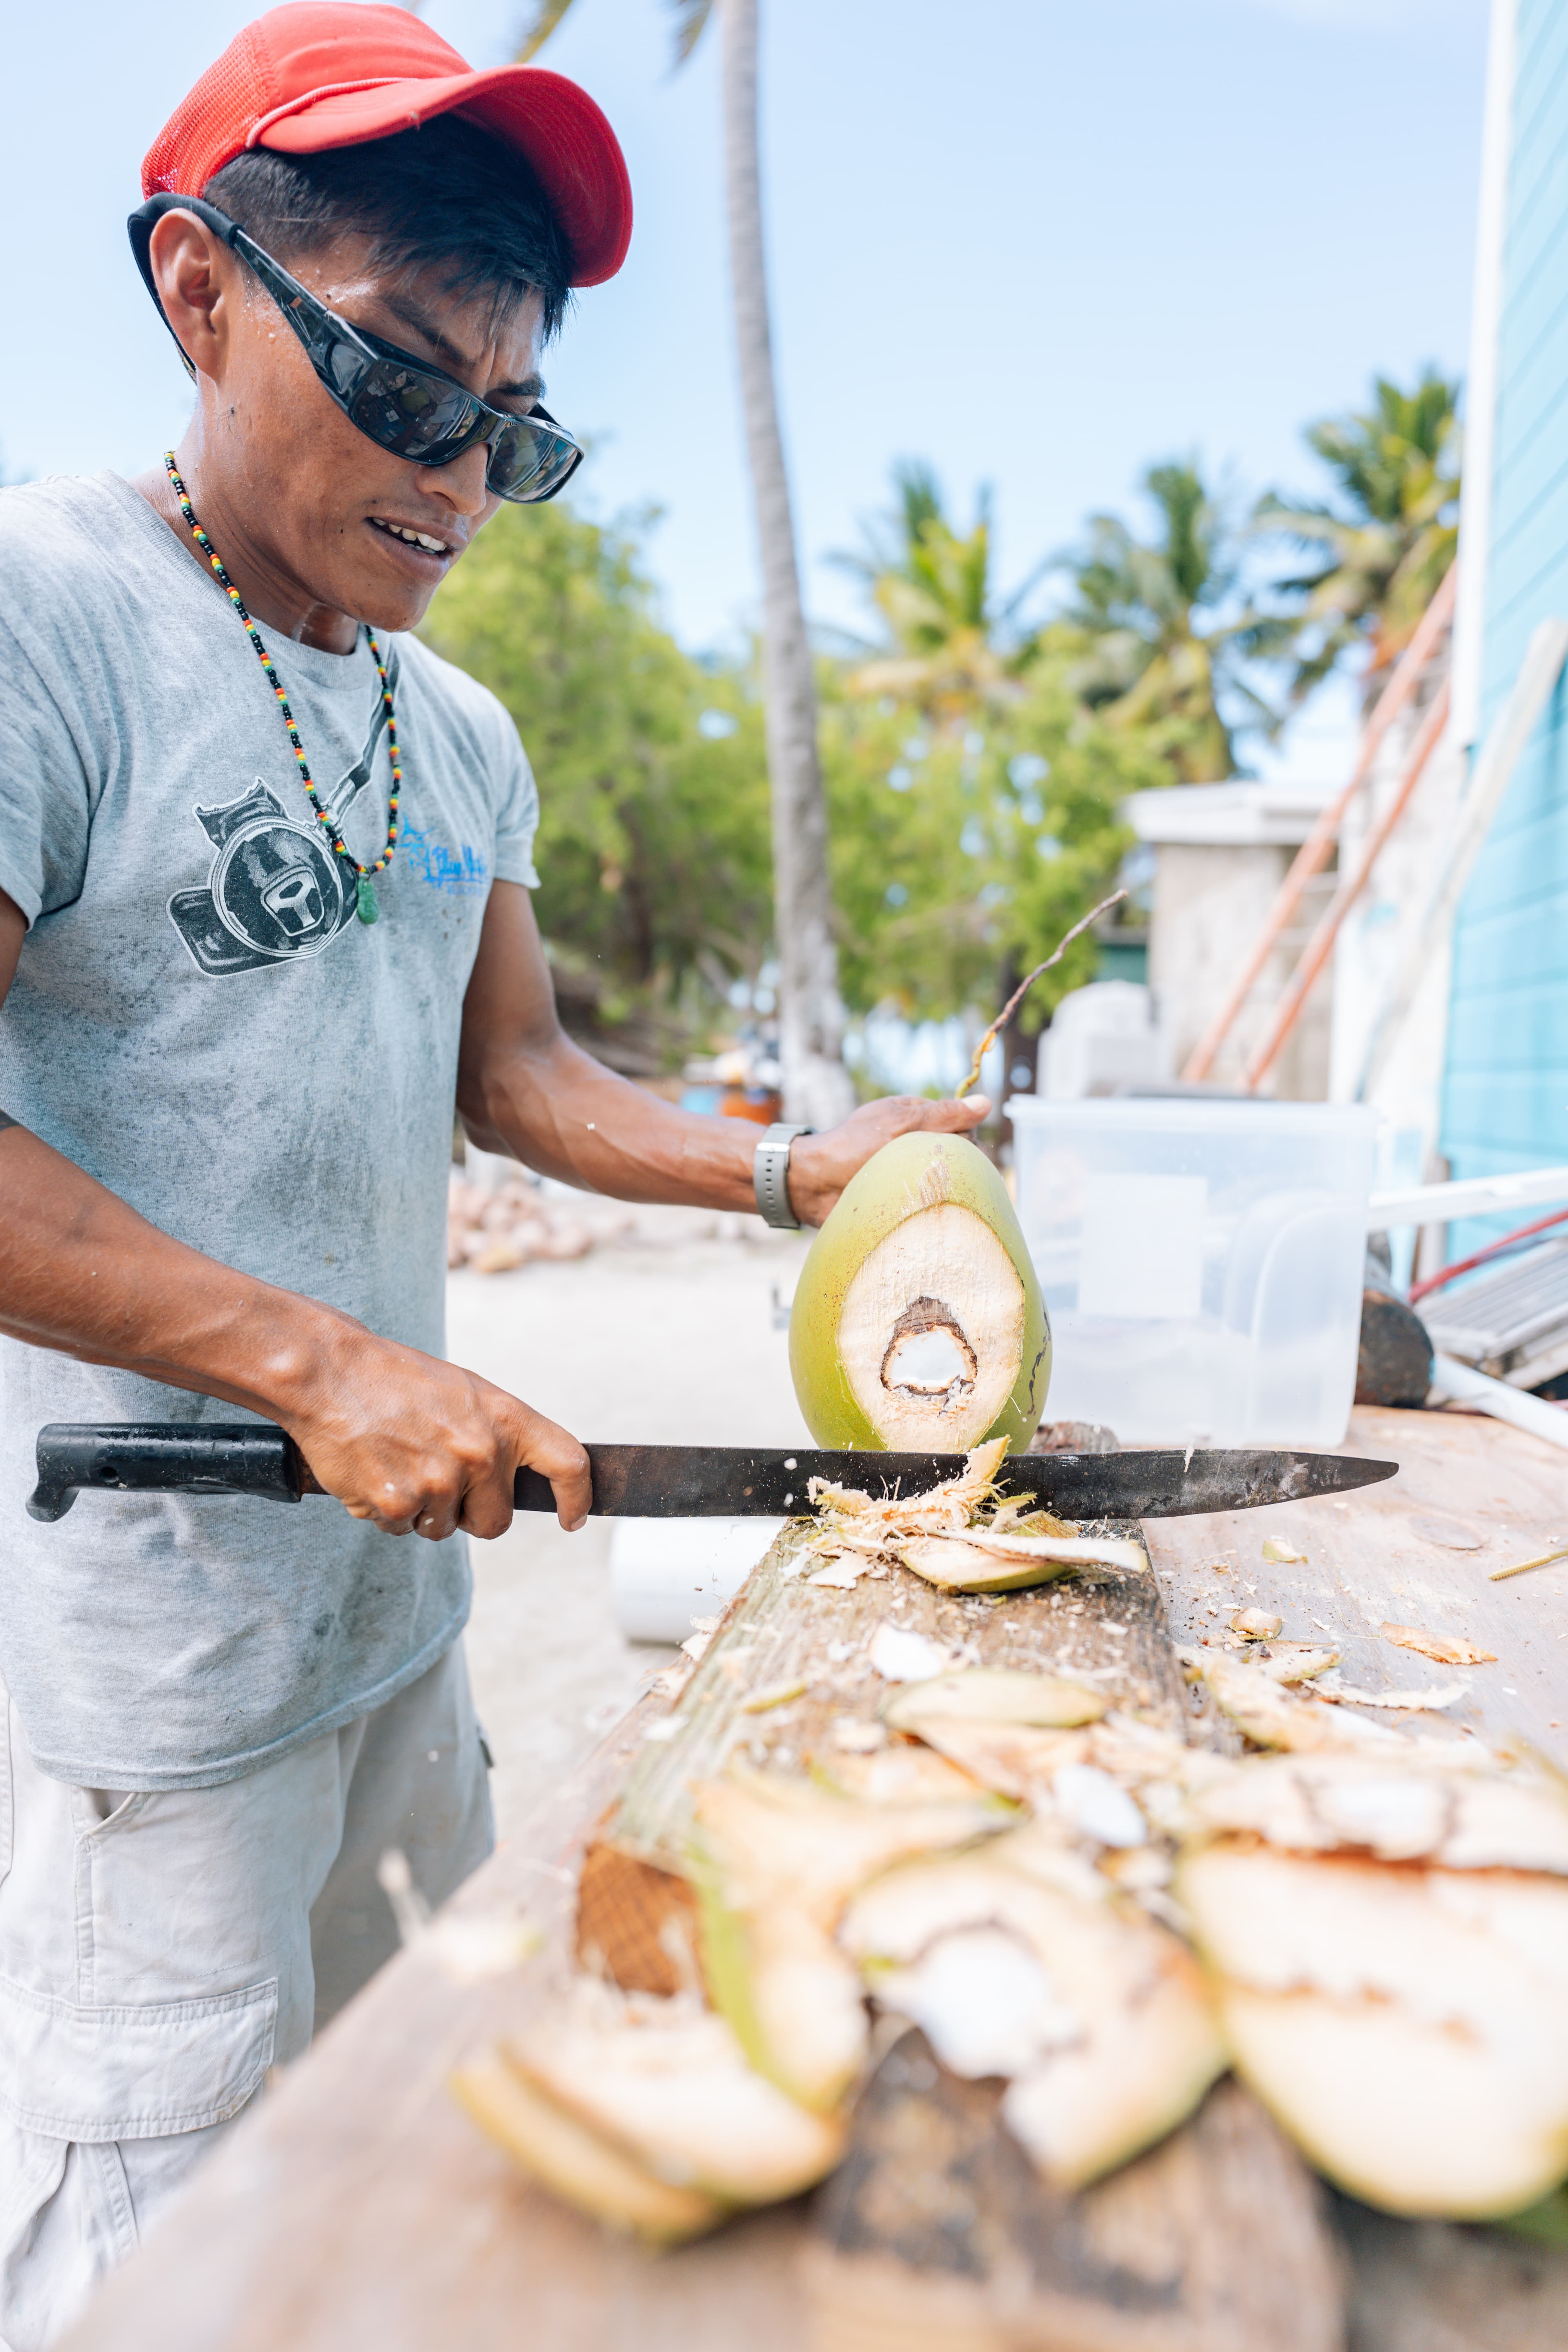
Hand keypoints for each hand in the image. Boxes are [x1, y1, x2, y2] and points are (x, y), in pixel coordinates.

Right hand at [280, 1326, 590, 1539]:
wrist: (331, 1373)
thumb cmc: (397, 1381)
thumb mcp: (465, 1393)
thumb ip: (497, 1435)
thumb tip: (512, 1481)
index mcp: (506, 1419)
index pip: (568, 1463)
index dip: (577, 1498)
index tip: (572, 1518)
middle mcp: (481, 1453)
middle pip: (496, 1522)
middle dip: (471, 1513)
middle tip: (438, 1478)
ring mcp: (440, 1482)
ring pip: (443, 1529)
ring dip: (423, 1510)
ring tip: (398, 1461)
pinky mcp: (398, 1504)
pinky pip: (401, 1530)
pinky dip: (386, 1510)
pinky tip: (373, 1471)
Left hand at [784, 1093, 991, 1228]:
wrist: (813, 1184)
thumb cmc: (852, 1146)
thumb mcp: (900, 1123)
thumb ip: (943, 1115)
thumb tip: (987, 1103)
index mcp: (915, 1118)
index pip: (960, 1125)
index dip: (963, 1138)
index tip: (952, 1150)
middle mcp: (914, 1143)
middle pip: (956, 1153)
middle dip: (953, 1164)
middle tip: (935, 1173)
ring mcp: (908, 1170)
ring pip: (945, 1179)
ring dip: (941, 1186)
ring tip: (927, 1193)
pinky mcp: (901, 1196)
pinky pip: (928, 1200)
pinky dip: (928, 1204)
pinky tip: (923, 1209)